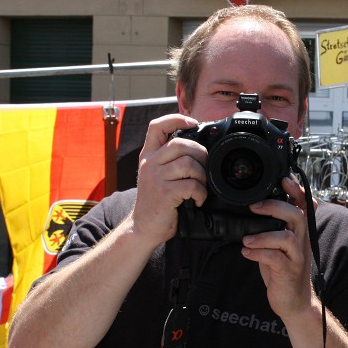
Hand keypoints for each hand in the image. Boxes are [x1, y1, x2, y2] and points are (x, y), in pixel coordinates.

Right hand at [131, 114, 208, 246]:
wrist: (143, 228)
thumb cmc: (156, 203)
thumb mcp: (158, 176)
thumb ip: (171, 161)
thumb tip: (199, 150)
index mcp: (148, 156)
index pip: (156, 126)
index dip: (176, 119)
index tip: (193, 122)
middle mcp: (149, 164)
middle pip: (180, 144)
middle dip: (200, 154)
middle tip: (204, 168)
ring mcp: (155, 178)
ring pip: (189, 163)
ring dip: (202, 176)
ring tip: (200, 187)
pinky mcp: (164, 193)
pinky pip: (191, 185)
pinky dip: (201, 193)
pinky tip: (198, 200)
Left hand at [239, 177, 316, 319]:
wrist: (294, 301)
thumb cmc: (284, 271)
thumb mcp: (280, 245)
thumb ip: (274, 227)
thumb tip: (256, 208)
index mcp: (300, 232)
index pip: (306, 206)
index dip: (298, 191)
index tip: (284, 180)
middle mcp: (302, 242)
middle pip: (297, 215)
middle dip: (274, 207)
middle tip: (253, 207)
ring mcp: (297, 257)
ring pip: (286, 237)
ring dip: (263, 236)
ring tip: (246, 240)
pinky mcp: (289, 272)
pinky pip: (276, 259)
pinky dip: (259, 254)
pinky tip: (246, 254)